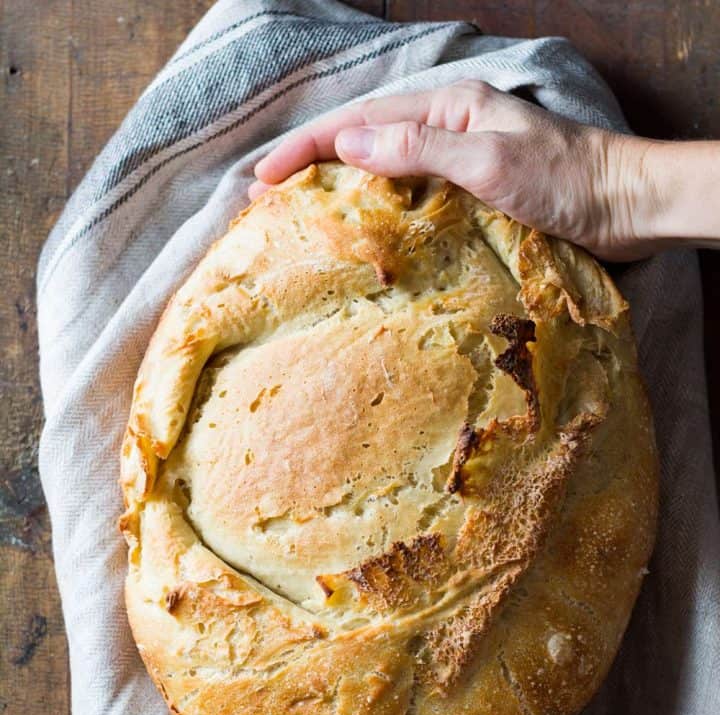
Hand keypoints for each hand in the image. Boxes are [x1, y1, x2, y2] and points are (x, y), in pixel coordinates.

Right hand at [250, 80, 719, 259]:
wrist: (625, 205)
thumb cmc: (566, 181)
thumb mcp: (490, 161)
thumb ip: (420, 151)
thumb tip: (349, 147)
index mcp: (448, 108)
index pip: (360, 124)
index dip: (307, 148)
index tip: (263, 176)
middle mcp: (449, 128)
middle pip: (364, 141)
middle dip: (312, 164)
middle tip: (266, 197)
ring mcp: (461, 160)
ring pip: (385, 168)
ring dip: (340, 186)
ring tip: (301, 213)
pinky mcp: (474, 192)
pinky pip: (412, 195)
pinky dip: (379, 207)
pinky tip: (364, 228)